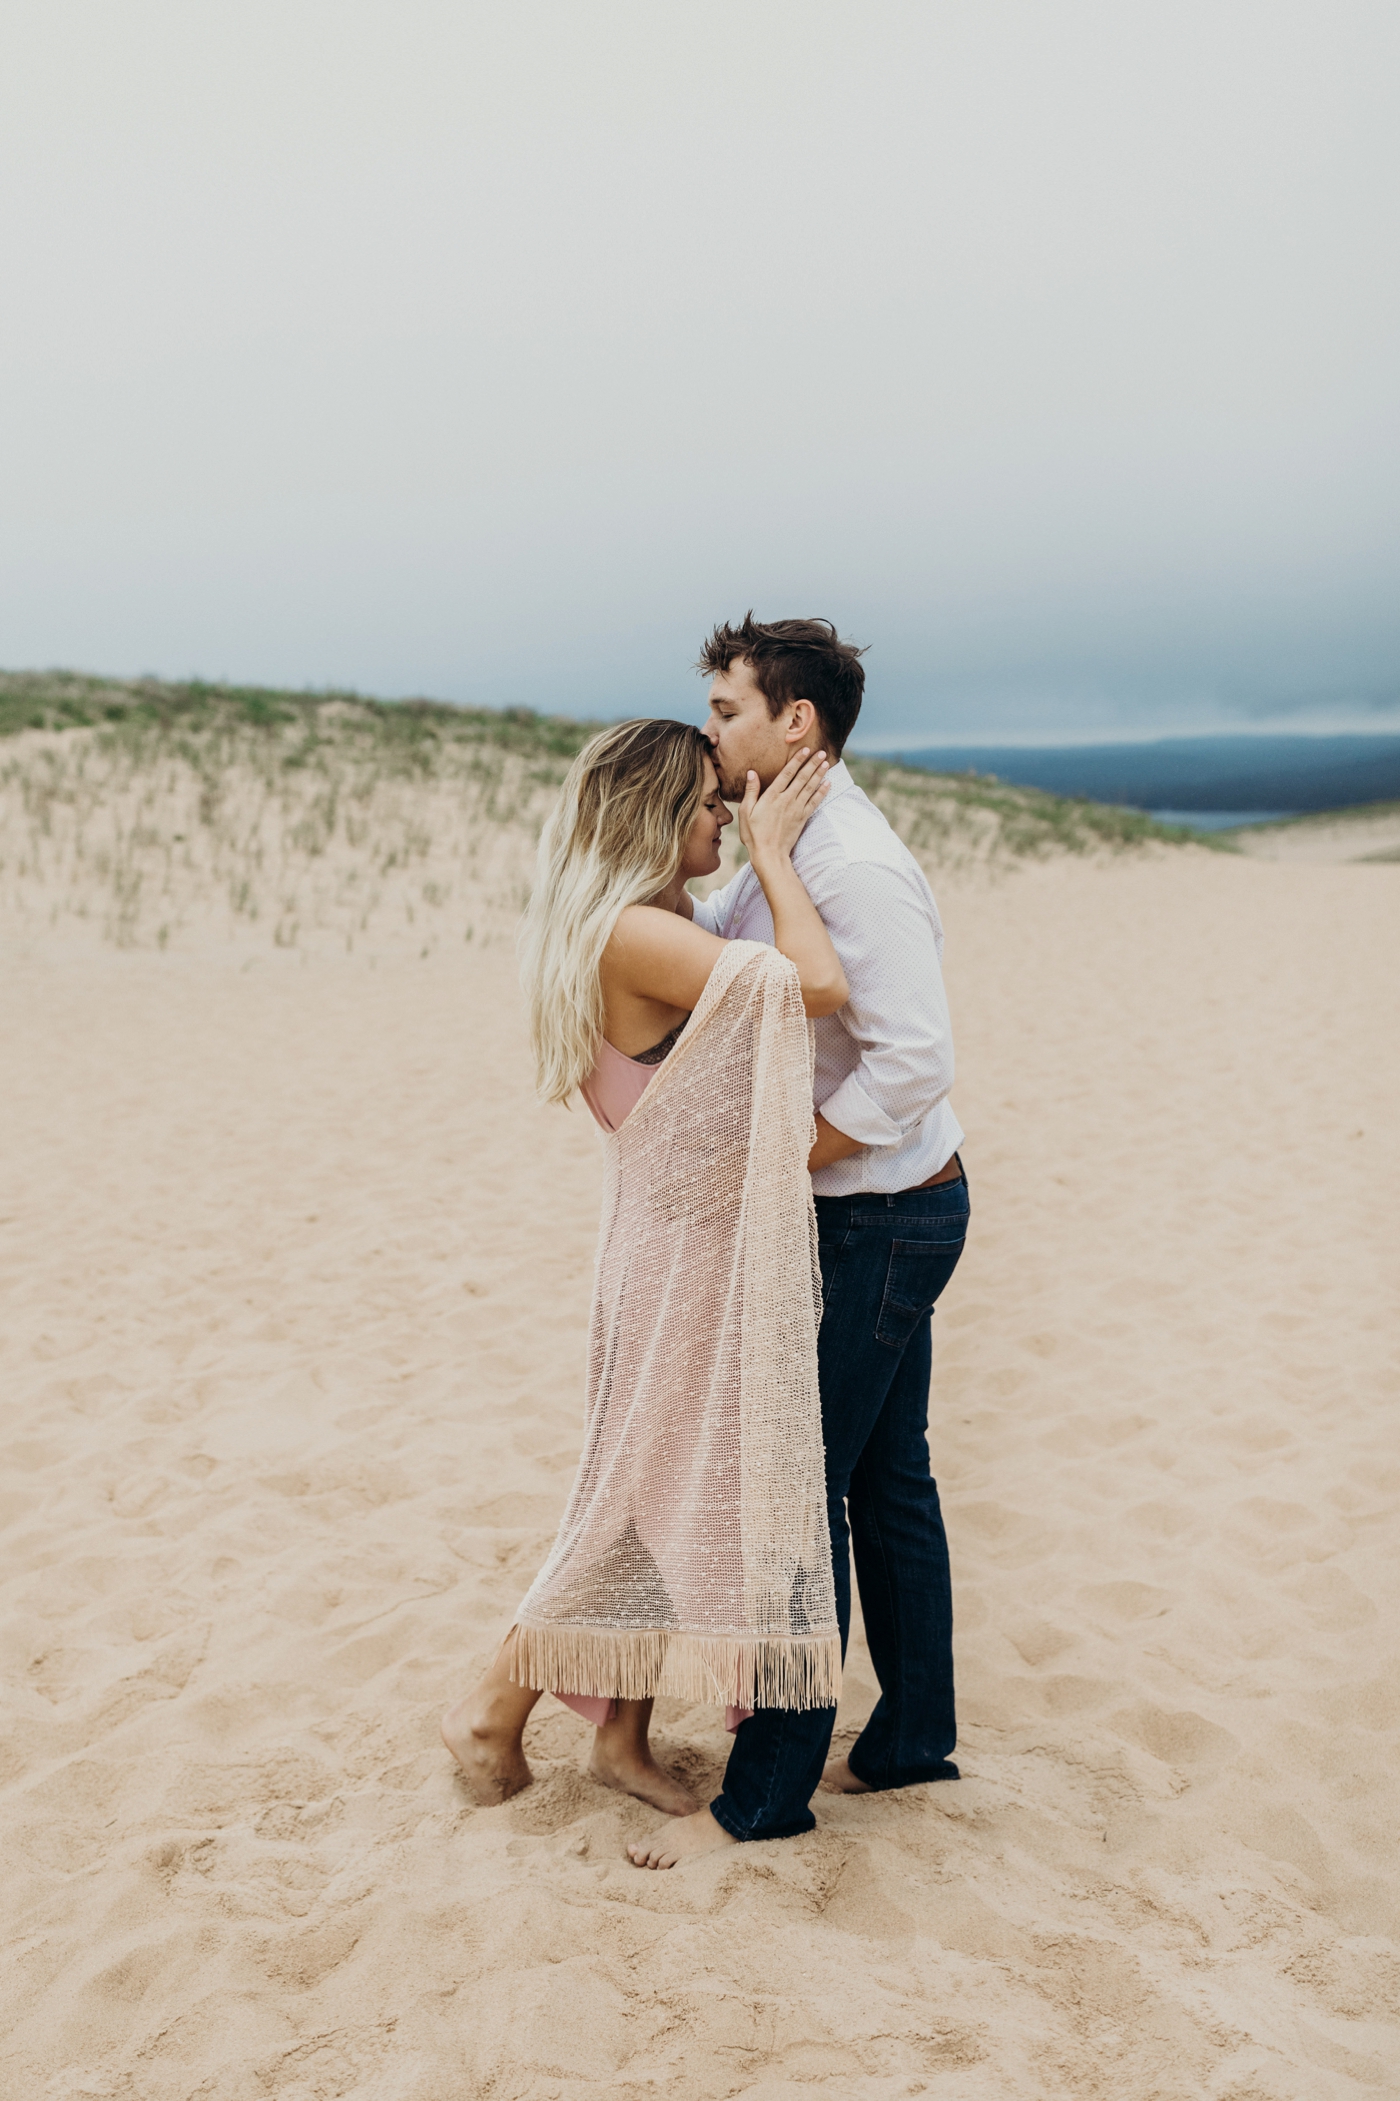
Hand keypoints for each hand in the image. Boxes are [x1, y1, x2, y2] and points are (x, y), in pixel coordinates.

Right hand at [738, 748, 829, 866]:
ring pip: (810, 787)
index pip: (787, 773)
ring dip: (819, 774)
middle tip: (822, 752)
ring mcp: (796, 809)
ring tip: (826, 763)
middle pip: (802, 778)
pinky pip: (815, 802)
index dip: (797, 760)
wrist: (769, 854)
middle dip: (812, 764)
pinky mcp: (802, 818)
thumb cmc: (754, 834)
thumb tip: (752, 772)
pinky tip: (827, 784)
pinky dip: (822, 792)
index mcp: (772, 796)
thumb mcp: (746, 812)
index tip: (805, 749)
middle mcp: (786, 800)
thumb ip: (751, 791)